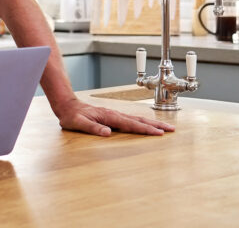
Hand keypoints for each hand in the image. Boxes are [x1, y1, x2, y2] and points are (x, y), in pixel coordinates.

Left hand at [53, 98, 174, 136]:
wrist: (67, 106)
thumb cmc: (72, 116)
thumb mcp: (78, 123)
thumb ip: (92, 127)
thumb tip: (107, 132)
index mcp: (109, 116)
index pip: (131, 124)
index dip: (146, 129)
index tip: (158, 133)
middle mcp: (115, 114)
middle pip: (139, 120)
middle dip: (156, 125)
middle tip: (171, 129)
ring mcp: (114, 115)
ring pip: (137, 119)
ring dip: (152, 123)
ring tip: (164, 128)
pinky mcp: (112, 117)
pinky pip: (131, 120)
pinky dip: (142, 123)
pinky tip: (146, 126)